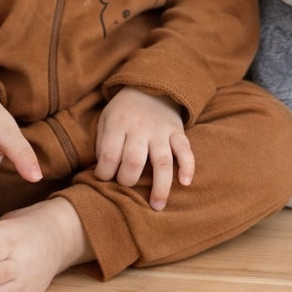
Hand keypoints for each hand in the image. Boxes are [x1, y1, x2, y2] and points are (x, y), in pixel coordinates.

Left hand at [94, 87, 194, 210]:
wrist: (150, 85)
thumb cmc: (123, 111)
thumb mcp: (105, 119)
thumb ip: (103, 144)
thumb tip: (106, 173)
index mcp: (118, 124)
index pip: (109, 155)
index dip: (104, 173)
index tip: (105, 177)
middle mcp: (140, 128)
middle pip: (134, 162)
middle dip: (127, 180)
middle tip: (126, 186)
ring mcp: (161, 131)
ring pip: (162, 162)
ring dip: (160, 186)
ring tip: (157, 206)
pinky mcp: (177, 131)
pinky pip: (186, 150)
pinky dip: (188, 166)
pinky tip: (185, 182)